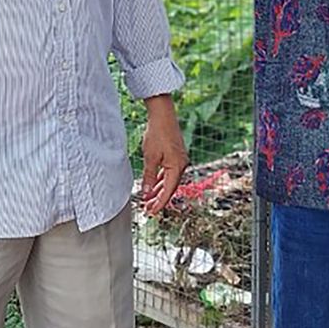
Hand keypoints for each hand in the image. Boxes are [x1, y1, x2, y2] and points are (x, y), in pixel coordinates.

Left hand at [139, 99, 188, 214]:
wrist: (163, 115)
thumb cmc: (158, 134)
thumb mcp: (150, 158)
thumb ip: (149, 176)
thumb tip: (147, 192)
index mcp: (177, 167)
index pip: (168, 191)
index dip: (159, 203)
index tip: (151, 212)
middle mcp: (181, 165)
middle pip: (170, 187)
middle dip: (158, 198)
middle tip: (147, 208)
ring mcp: (180, 160)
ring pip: (169, 180)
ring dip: (159, 189)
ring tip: (148, 198)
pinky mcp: (176, 155)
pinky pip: (169, 172)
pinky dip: (161, 179)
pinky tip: (154, 184)